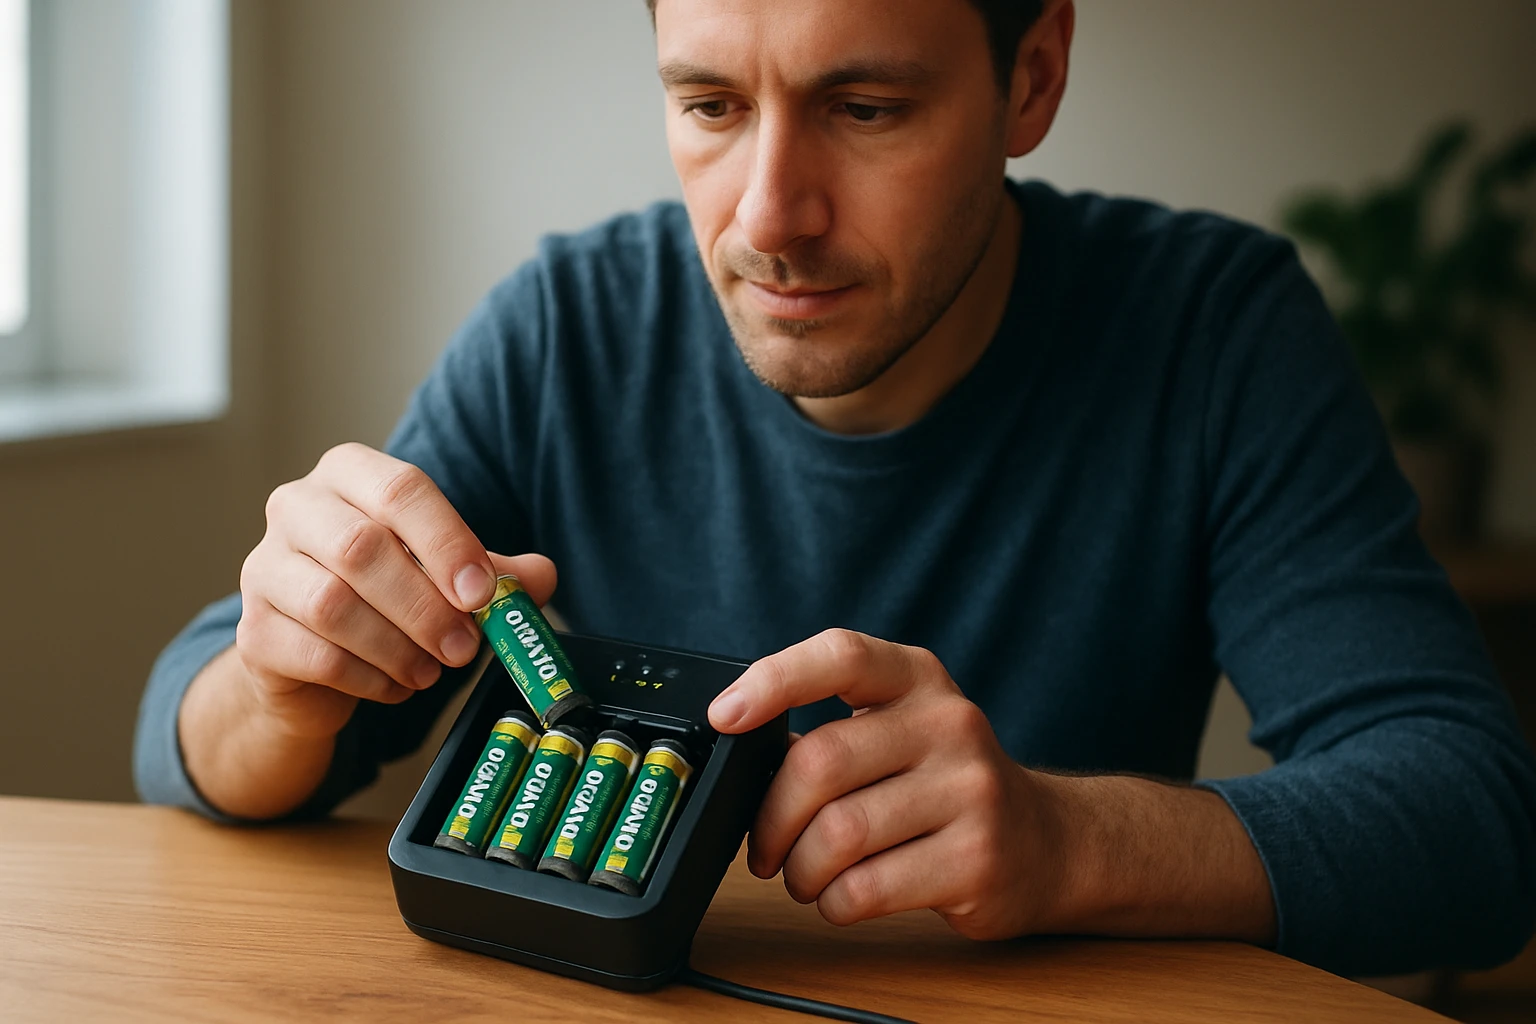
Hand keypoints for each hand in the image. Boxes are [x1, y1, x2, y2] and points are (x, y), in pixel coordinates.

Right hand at [235, 442, 557, 738]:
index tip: (482, 594)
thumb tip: (542, 577)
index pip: (401, 489)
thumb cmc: (386, 596)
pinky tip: (396, 685)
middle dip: (425, 606)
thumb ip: (495, 573)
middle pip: (361, 548)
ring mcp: (263, 568)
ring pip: (332, 605)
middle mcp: (296, 508)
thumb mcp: (446, 575)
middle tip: (465, 647)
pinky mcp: (252, 632)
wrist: (314, 662)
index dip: (447, 542)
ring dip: (398, 646)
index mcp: (349, 474)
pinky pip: (314, 654)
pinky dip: (369, 677)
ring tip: (433, 671)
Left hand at [708, 628, 1069, 939]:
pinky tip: (844, 897)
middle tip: (765, 850)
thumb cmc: (945, 784)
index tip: (723, 717)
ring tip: (806, 877)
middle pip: (820, 763)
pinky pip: (865, 888)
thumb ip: (833, 731)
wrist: (1048, 843)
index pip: (839, 655)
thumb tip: (739, 756)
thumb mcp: (901, 729)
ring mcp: (970, 790)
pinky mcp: (975, 859)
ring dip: (799, 871)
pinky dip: (833, 902)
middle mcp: (949, 722)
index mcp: (917, 678)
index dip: (773, 680)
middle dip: (770, 819)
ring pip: (837, 834)